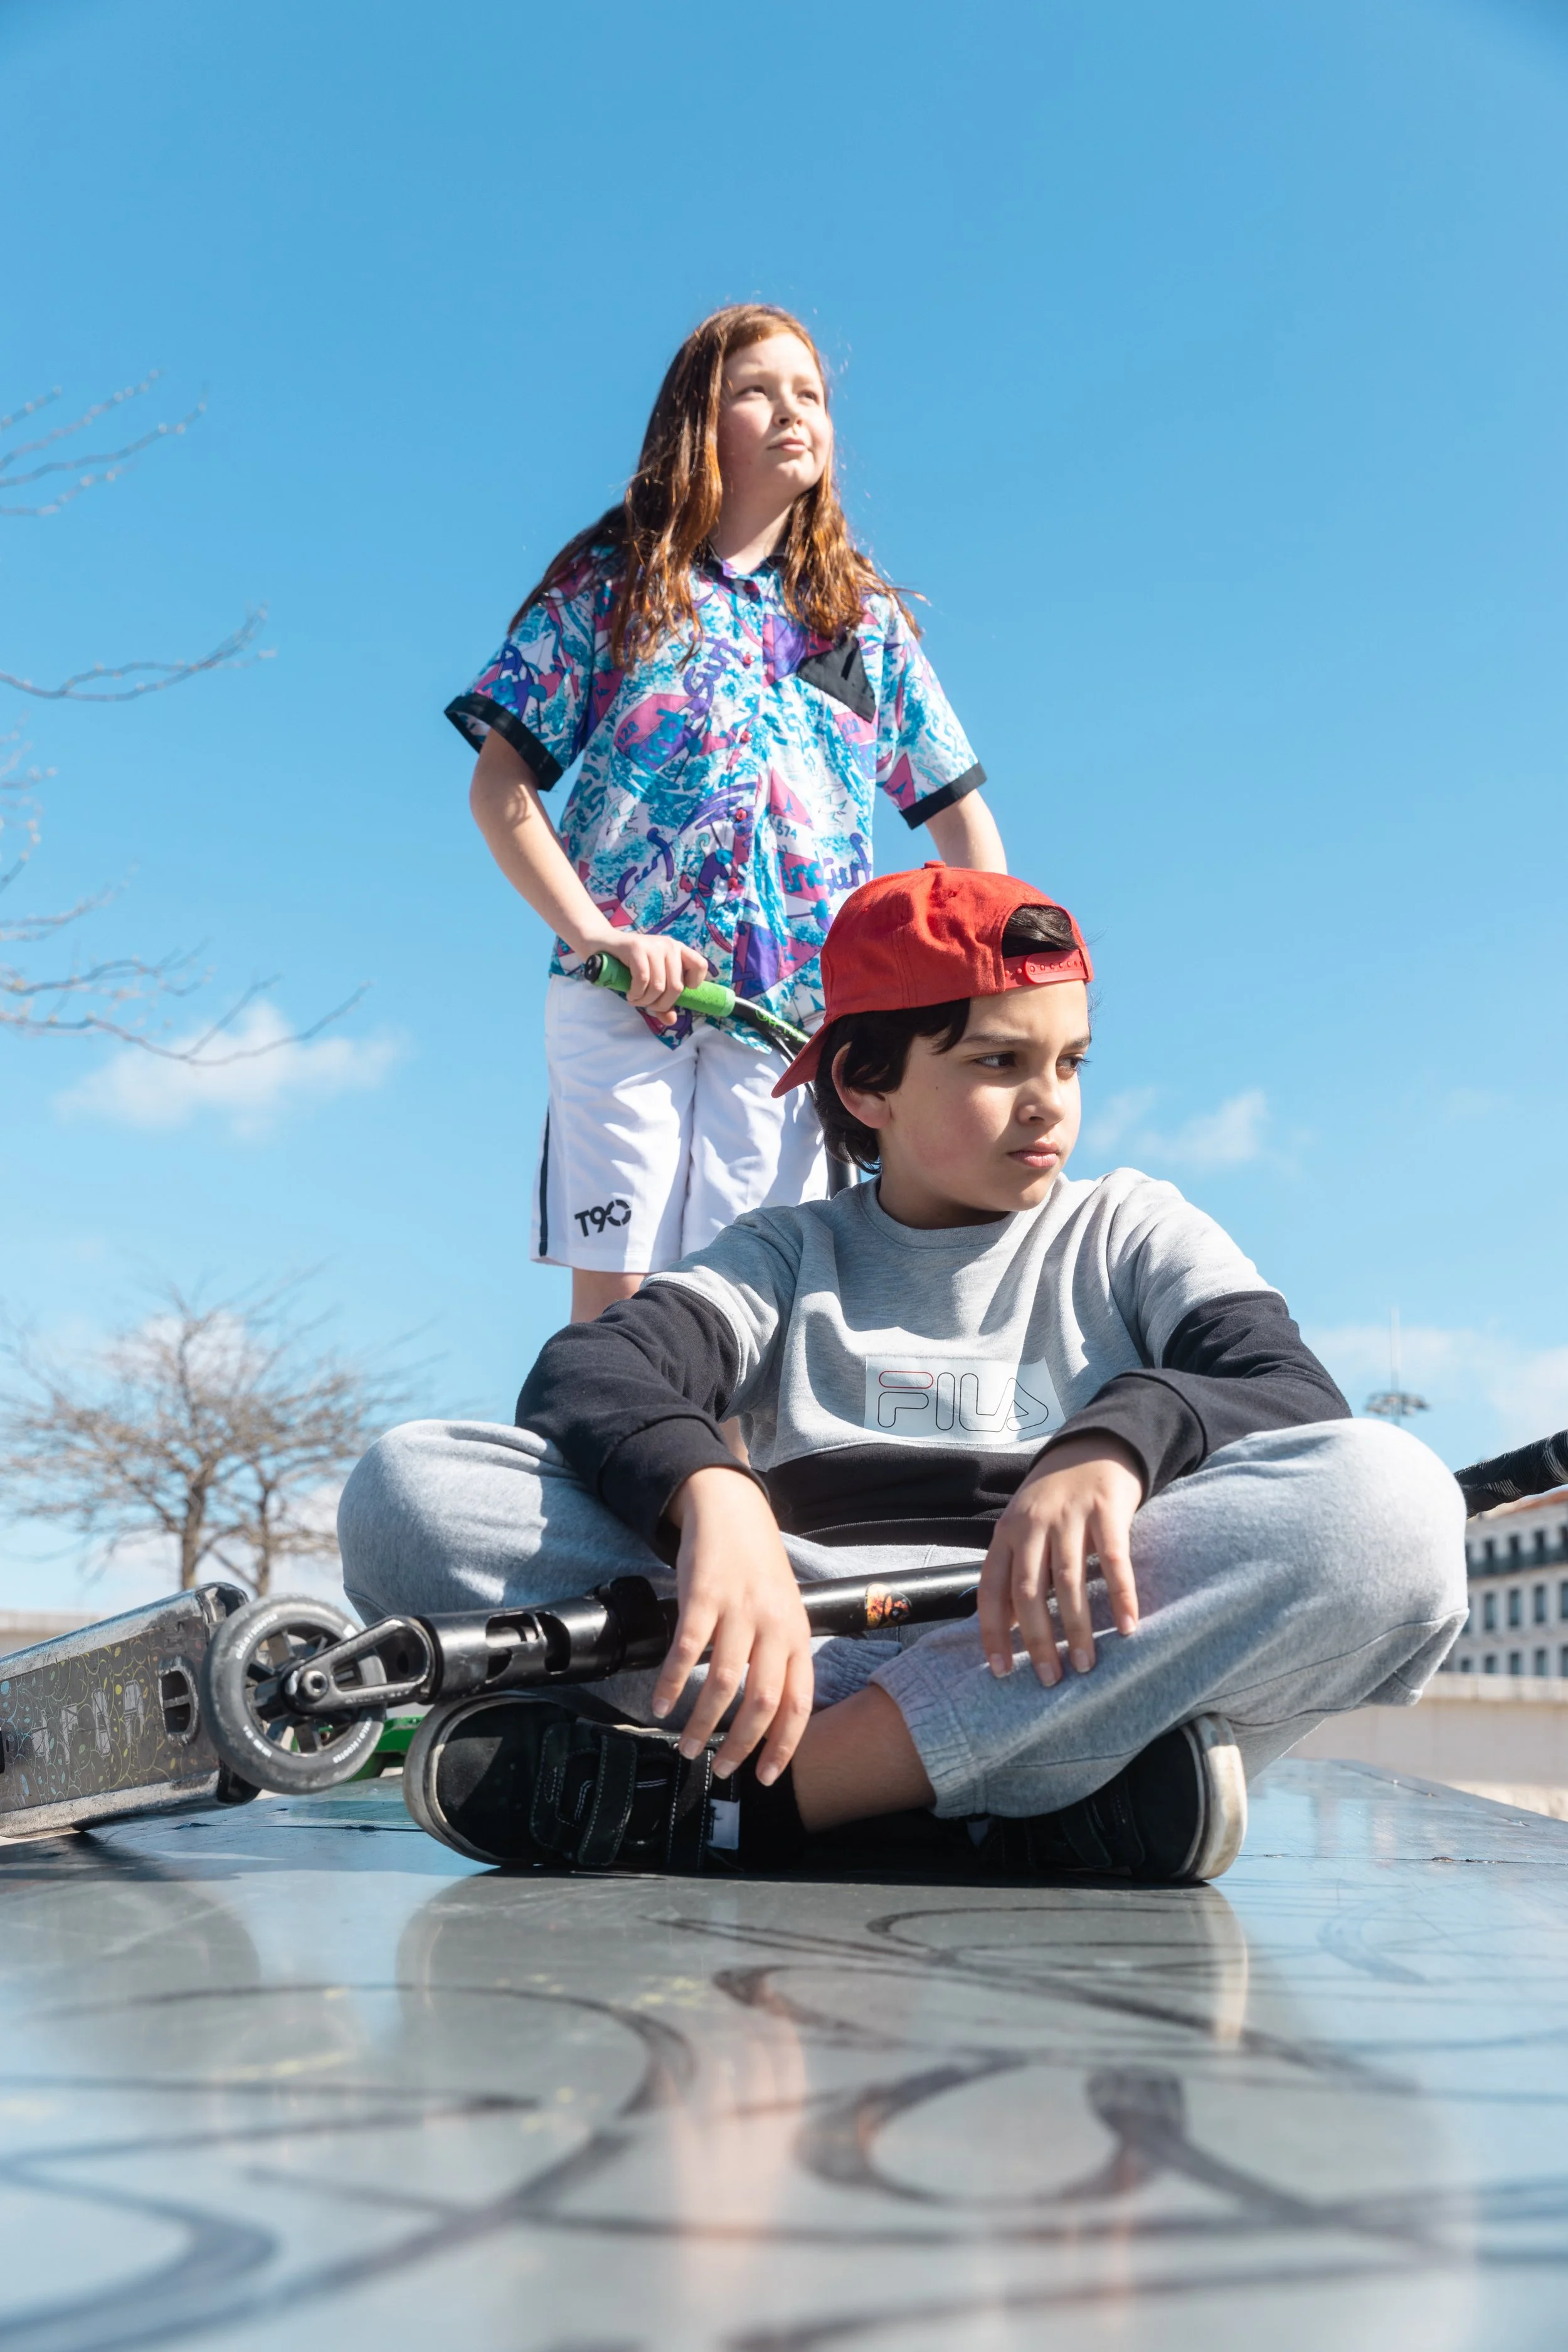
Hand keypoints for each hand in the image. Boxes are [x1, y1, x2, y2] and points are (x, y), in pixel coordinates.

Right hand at [580, 923, 707, 1022]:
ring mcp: (654, 945)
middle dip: (660, 1004)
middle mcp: (670, 945)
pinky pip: (643, 980)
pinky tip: (630, 995)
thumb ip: (663, 1002)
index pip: (700, 966)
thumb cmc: (628, 966)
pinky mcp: (636, 948)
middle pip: (677, 987)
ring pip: (659, 986)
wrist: (600, 946)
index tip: (673, 993)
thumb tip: (672, 1020)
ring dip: (645, 1001)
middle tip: (646, 1005)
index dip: (693, 984)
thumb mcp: (650, 984)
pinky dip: (636, 994)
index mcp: (678, 950)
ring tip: (635, 1000)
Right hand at [653, 1466, 814, 1783]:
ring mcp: (738, 1610)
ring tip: (685, 1746)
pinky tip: (661, 1705)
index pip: (799, 1703)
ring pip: (722, 1684)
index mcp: (797, 1634)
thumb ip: (781, 1655)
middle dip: (739, 1745)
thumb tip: (772, 1712)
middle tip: (720, 1769)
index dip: (783, 1746)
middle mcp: (773, 1625)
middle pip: (761, 1702)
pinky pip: (686, 1650)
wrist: (732, 1509)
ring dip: (701, 1723)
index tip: (764, 1776)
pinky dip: (672, 1684)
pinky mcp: (703, 1595)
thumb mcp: (785, 1609)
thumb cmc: (758, 1566)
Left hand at [977, 1435, 1143, 1685]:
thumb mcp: (1025, 1529)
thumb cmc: (1056, 1501)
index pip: (990, 1590)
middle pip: (1028, 1592)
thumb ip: (1016, 1571)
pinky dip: (1121, 1596)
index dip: (993, 1632)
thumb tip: (1006, 1628)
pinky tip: (1128, 1627)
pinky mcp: (1106, 1510)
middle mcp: (1032, 1525)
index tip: (1001, 1672)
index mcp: (1006, 1534)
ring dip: (1077, 1628)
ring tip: (1087, 1665)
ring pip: (1068, 1582)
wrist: (1094, 1447)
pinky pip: (1114, 1561)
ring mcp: (1069, 1516)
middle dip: (1038, 1641)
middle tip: (1051, 1679)